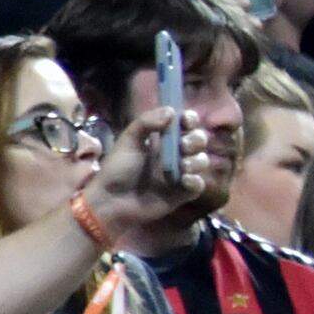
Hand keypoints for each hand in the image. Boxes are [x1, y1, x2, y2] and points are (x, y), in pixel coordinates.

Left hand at [85, 105, 231, 251]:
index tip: (186, 121)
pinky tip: (183, 181)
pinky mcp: (183, 193)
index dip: (189, 120)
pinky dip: (195, 181)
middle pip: (198, 140)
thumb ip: (146, 122)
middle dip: (196, 140)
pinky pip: (198, 184)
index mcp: (161, 140)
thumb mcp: (127, 141)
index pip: (184, 124)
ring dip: (196, 161)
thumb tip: (172, 111)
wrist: (112, 202)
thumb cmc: (117, 170)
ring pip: (202, 161)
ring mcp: (180, 173)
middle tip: (183, 146)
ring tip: (182, 166)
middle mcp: (174, 154)